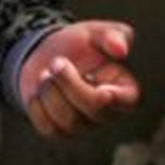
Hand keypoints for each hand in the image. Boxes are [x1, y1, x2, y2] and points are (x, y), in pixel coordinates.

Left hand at [20, 21, 139, 139]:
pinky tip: (39, 89)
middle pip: (94, 109)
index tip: (92, 78)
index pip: (127, 101)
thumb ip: (113, 36)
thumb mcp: (96, 32)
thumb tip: (121, 50)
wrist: (48, 54)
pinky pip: (48, 128)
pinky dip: (38, 106)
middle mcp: (107, 112)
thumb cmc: (80, 44)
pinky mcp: (60, 131)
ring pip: (69, 122)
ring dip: (51, 93)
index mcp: (125, 89)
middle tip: (57, 62)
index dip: (109, 95)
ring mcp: (83, 125)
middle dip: (70, 84)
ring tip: (45, 73)